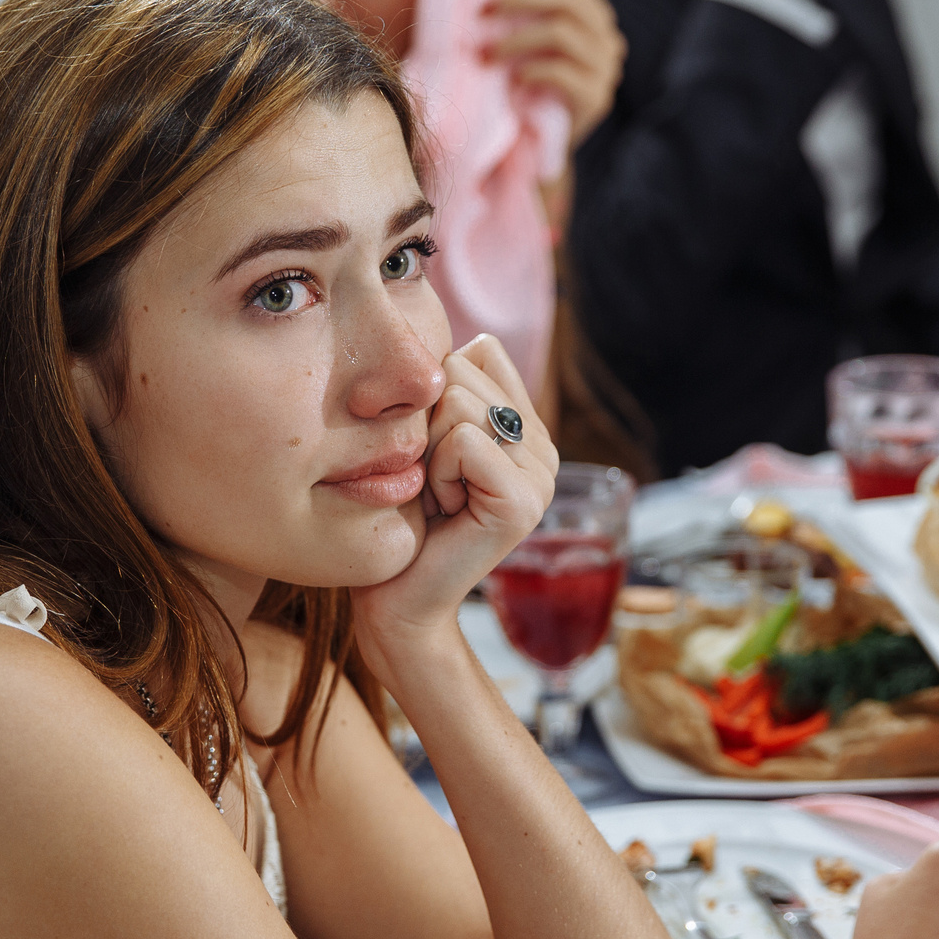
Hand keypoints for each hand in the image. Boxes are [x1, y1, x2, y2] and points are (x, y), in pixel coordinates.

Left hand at [350, 335, 554, 668]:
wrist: (396, 599)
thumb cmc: (398, 515)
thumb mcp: (422, 438)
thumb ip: (448, 390)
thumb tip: (464, 339)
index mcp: (524, 426)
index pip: (480, 350)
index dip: (434, 392)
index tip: (430, 451)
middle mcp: (542, 447)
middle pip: (463, 372)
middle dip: (425, 423)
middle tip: (430, 481)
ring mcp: (542, 475)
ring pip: (460, 404)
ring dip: (427, 451)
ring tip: (436, 496)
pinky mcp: (525, 502)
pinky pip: (465, 443)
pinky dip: (436, 473)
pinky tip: (443, 511)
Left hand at [479, 0, 625, 140]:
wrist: (536, 147)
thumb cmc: (521, 86)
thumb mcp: (520, 42)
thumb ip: (516, 9)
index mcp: (591, 14)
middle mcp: (606, 37)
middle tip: (481, 8)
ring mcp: (606, 69)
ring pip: (561, 32)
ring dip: (515, 37)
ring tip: (484, 51)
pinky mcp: (596, 98)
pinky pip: (562, 71)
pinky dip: (531, 69)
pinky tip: (511, 79)